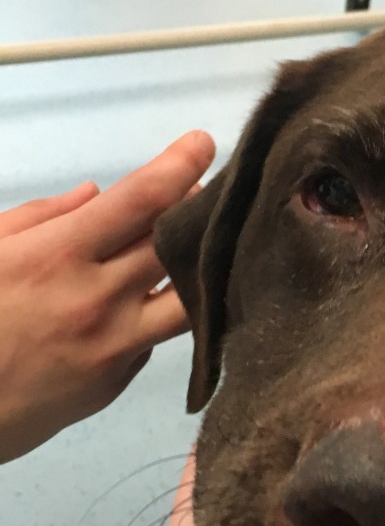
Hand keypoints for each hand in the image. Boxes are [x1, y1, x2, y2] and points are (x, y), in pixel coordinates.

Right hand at [0, 130, 214, 462]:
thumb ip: (40, 217)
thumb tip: (95, 194)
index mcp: (58, 255)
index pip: (143, 199)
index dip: (181, 164)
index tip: (202, 144)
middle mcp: (97, 299)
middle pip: (177, 242)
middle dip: (195, 209)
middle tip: (196, 193)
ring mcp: (114, 346)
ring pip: (190, 297)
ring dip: (197, 265)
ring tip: (191, 247)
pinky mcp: (118, 381)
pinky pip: (154, 336)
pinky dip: (158, 310)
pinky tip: (147, 298)